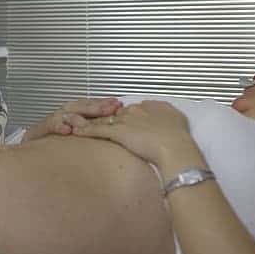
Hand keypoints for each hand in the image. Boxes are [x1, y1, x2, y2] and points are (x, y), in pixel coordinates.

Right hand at [22, 97, 122, 141]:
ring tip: (90, 120)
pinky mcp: (37, 131)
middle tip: (110, 108)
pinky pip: (48, 126)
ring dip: (78, 116)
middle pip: (80, 106)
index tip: (118, 104)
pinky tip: (67, 130)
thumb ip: (91, 135)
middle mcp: (61, 117)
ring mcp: (50, 123)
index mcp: (71, 117)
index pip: (89, 106)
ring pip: (65, 114)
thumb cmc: (53, 151)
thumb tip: (113, 134)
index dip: (103, 104)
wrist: (27, 160)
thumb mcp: (76, 143)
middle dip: (95, 106)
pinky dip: (58, 126)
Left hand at [72, 100, 198, 167]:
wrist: (175, 147)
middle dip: (104, 118)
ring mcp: (125, 120)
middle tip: (93, 121)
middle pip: (114, 113)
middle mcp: (135, 110)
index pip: (131, 110)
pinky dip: (86, 130)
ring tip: (75, 122)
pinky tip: (76, 132)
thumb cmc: (179, 137)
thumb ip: (166, 114)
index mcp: (149, 106)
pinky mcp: (117, 132)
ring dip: (89, 121)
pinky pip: (97, 130)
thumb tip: (161, 114)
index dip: (124, 117)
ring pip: (103, 120)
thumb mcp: (177, 119)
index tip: (119, 122)